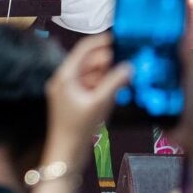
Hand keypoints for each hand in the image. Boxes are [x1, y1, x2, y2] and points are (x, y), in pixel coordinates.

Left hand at [43, 33, 131, 168]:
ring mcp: (69, 91)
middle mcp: (64, 80)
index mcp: (65, 75)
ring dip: (107, 72)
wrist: (67, 154)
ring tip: (126, 69)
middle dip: (107, 58)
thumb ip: (114, 82)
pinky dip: (103, 84)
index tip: (118, 38)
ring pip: (91, 74)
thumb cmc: (78, 128)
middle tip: (128, 56)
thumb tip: (128, 66)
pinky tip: (117, 86)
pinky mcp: (75, 102)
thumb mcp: (99, 103)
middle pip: (88, 62)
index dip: (100, 42)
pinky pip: (91, 87)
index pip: (83, 50)